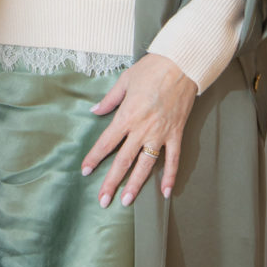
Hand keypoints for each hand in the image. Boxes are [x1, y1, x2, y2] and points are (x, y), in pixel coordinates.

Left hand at [80, 53, 197, 206]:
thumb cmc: (151, 70)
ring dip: (136, 184)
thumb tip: (95, 111)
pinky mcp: (176, 134)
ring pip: (146, 165)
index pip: (107, 142)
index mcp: (127, 115)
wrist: (180, 65)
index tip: (85, 171)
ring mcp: (160, 134)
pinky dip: (170, 176)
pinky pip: (173, 160)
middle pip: (124, 160)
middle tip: (103, 200)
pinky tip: (165, 193)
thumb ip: (110, 100)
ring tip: (126, 201)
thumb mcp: (124, 81)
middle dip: (111, 181)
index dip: (94, 158)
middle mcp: (142, 129)